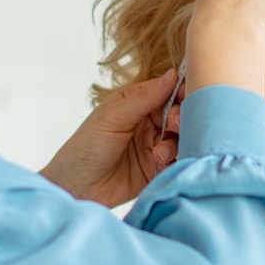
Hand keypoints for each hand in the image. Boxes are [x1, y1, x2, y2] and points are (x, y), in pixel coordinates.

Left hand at [40, 70, 181, 207]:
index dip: (181, 92)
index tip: (189, 97)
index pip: (168, 90)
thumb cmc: (85, 148)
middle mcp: (148, 122)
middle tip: (175, 126)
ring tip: (158, 154)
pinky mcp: (158, 169)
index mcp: (136, 103)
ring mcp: (154, 146)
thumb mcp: (113, 117)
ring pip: (181, 138)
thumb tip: (173, 75)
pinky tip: (162, 165)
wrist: (75, 189)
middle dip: (181, 118)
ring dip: (175, 143)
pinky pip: (177, 161)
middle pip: (179, 113)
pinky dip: (176, 161)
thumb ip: (144, 98)